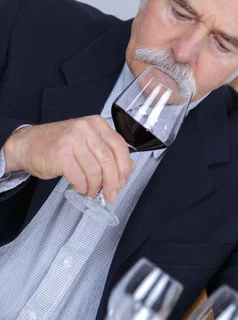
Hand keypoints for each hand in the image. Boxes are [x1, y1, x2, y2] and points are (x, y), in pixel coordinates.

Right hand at [3, 116, 134, 202]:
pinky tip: (81, 188)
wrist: (28, 144)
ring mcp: (72, 140)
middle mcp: (85, 129)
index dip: (124, 168)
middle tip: (112, 195)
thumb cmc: (59, 145)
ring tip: (92, 191)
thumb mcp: (87, 143)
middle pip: (108, 160)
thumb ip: (108, 153)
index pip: (119, 147)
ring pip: (94, 171)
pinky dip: (82, 186)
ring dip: (95, 187)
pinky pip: (79, 177)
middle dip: (112, 182)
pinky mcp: (61, 154)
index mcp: (97, 124)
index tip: (123, 181)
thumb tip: (127, 169)